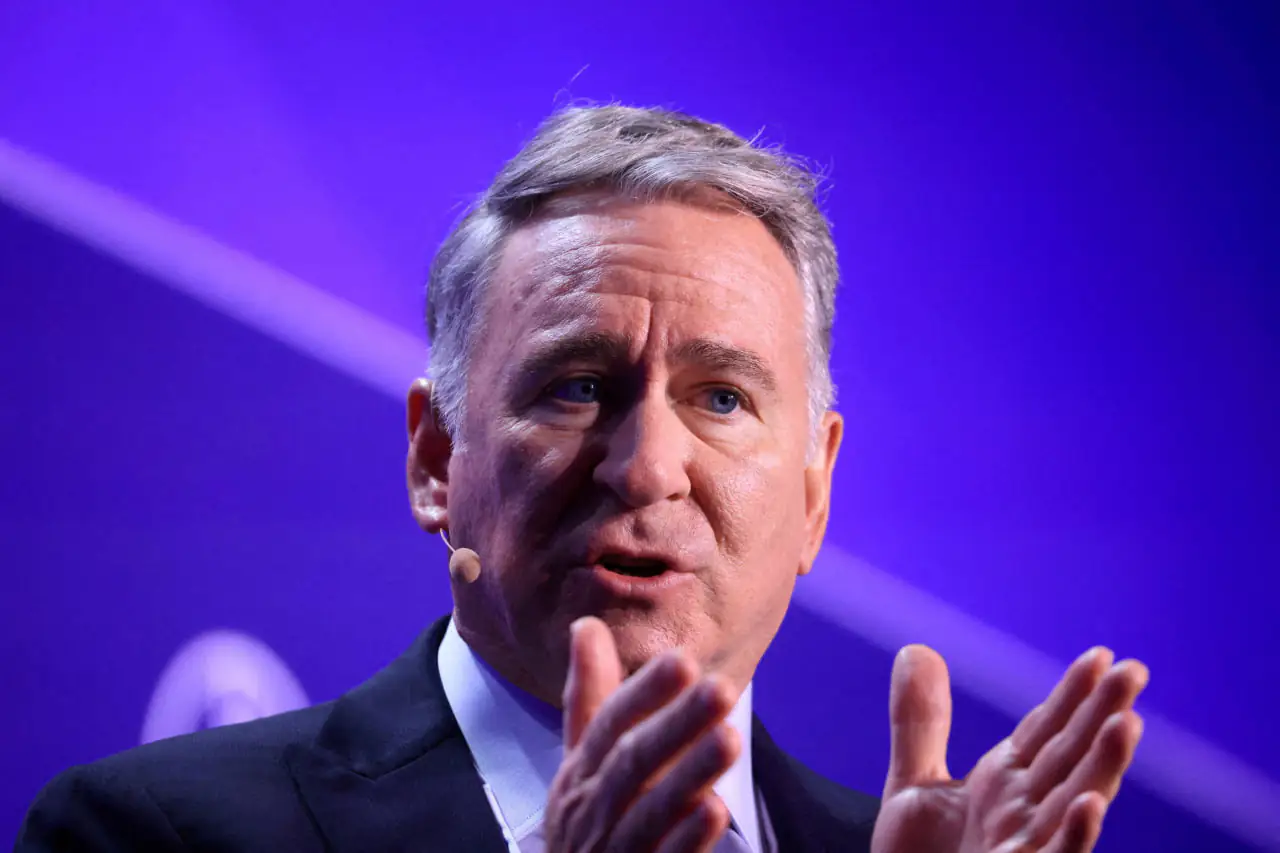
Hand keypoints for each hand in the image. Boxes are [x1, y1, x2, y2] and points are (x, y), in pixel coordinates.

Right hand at [544, 617, 740, 852]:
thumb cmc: (586, 821)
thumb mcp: (580, 761)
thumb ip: (589, 696)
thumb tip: (586, 625)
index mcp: (581, 770)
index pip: (609, 722)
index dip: (645, 693)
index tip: (683, 660)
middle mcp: (594, 805)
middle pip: (634, 760)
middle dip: (677, 724)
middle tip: (721, 688)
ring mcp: (615, 847)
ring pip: (651, 808)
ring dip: (690, 772)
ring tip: (730, 737)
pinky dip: (687, 837)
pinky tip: (715, 811)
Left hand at [871, 645, 1147, 852]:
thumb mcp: (913, 787)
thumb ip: (921, 723)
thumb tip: (916, 648)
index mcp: (1005, 785)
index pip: (1046, 731)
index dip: (1071, 695)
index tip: (1099, 655)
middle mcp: (1025, 814)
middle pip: (1069, 756)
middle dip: (1100, 714)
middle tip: (1135, 669)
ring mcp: (1028, 850)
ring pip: (1074, 804)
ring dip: (1103, 767)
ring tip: (1128, 723)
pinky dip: (1074, 836)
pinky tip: (1088, 806)